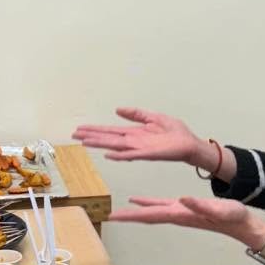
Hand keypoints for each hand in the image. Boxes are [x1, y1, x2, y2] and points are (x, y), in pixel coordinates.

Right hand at [75, 108, 208, 166]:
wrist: (190, 144)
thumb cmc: (175, 133)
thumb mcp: (154, 117)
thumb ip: (136, 114)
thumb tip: (117, 109)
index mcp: (134, 133)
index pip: (110, 131)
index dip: (95, 130)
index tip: (80, 129)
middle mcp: (133, 142)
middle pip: (108, 139)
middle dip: (91, 137)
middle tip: (74, 135)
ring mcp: (139, 149)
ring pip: (115, 147)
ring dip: (99, 145)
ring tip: (84, 143)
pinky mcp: (149, 154)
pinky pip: (132, 155)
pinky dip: (120, 156)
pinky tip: (108, 155)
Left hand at [111, 194, 264, 250]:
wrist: (241, 224)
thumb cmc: (231, 217)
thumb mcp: (218, 208)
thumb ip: (200, 205)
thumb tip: (182, 199)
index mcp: (180, 214)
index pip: (149, 215)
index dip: (131, 216)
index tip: (113, 216)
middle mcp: (175, 215)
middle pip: (145, 216)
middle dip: (126, 216)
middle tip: (108, 216)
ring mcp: (178, 213)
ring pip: (149, 212)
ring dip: (133, 211)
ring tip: (116, 210)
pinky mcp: (182, 209)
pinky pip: (159, 206)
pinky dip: (146, 203)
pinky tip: (137, 200)